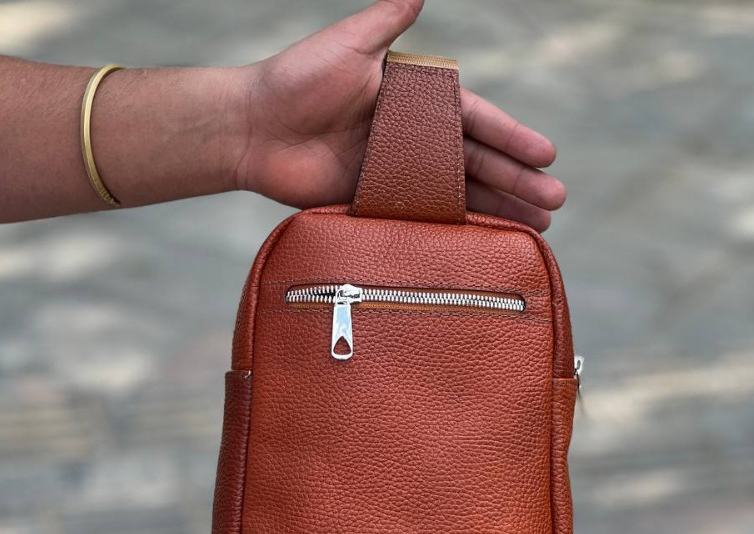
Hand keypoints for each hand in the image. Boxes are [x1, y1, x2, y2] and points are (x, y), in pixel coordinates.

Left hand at [236, 0, 564, 230]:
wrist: (252, 129)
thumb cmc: (295, 80)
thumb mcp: (346, 45)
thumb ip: (385, 22)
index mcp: (412, 99)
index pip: (474, 120)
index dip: (511, 139)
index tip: (547, 157)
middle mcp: (410, 137)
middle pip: (474, 163)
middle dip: (515, 183)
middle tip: (554, 204)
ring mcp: (394, 172)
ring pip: (456, 194)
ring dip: (495, 210)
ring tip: (535, 227)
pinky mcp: (373, 202)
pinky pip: (420, 216)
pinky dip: (451, 228)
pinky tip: (482, 240)